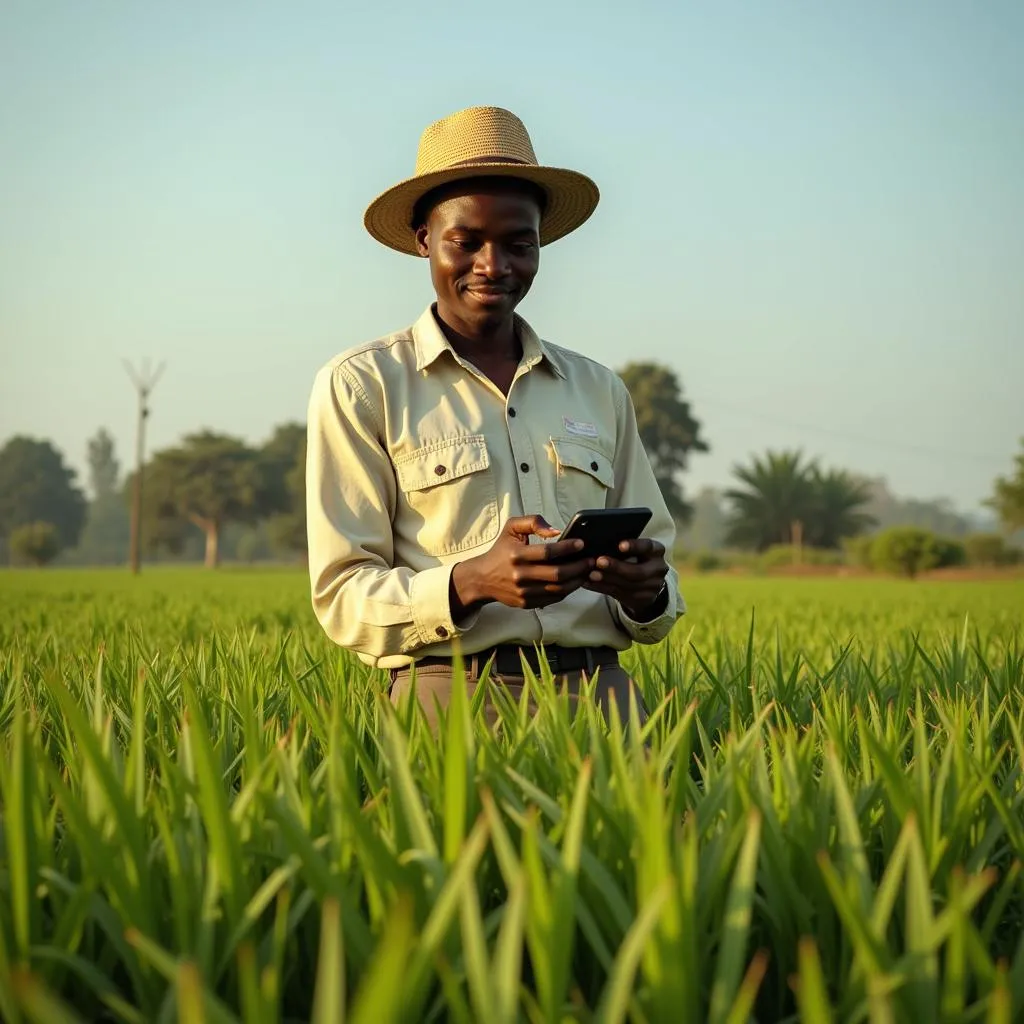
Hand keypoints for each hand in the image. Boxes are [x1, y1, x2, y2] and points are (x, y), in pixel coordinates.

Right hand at [450, 515, 593, 616]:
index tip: (581, 544)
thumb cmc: (501, 550)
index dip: (567, 548)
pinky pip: (553, 598)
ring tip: (587, 571)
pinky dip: (567, 590)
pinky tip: (574, 581)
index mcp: (516, 555)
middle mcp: (520, 575)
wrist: (483, 578)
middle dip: (579, 567)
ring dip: (577, 581)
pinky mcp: (526, 603)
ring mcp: (523, 592)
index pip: (547, 552)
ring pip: (558, 589)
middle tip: (591, 560)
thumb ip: (533, 522)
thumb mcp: (511, 528)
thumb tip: (556, 531)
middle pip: (557, 574)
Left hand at [583, 538, 668, 620]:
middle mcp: (658, 569)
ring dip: (607, 579)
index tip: (620, 545)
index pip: (648, 547)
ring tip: (591, 574)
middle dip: (617, 567)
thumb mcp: (637, 551)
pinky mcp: (642, 599)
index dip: (635, 546)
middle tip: (599, 561)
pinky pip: (619, 594)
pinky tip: (590, 583)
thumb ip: (623, 549)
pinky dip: (602, 588)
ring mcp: (652, 587)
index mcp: (656, 551)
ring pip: (628, 585)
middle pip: (638, 572)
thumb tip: (598, 543)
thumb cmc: (637, 559)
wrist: (648, 584)